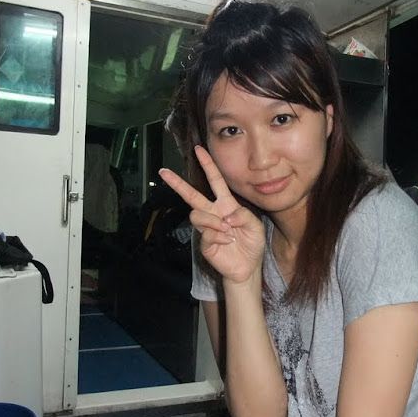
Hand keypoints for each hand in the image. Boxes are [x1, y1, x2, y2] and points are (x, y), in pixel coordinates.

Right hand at [159, 145, 264, 283]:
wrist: (248, 267)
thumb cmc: (251, 243)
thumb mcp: (254, 225)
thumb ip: (243, 215)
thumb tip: (226, 215)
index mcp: (226, 204)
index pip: (215, 181)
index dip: (208, 165)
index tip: (199, 149)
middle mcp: (213, 213)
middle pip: (191, 195)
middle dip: (177, 183)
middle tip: (163, 172)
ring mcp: (207, 228)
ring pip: (197, 215)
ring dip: (213, 221)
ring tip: (228, 231)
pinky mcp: (204, 243)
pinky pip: (206, 234)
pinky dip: (219, 236)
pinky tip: (228, 241)